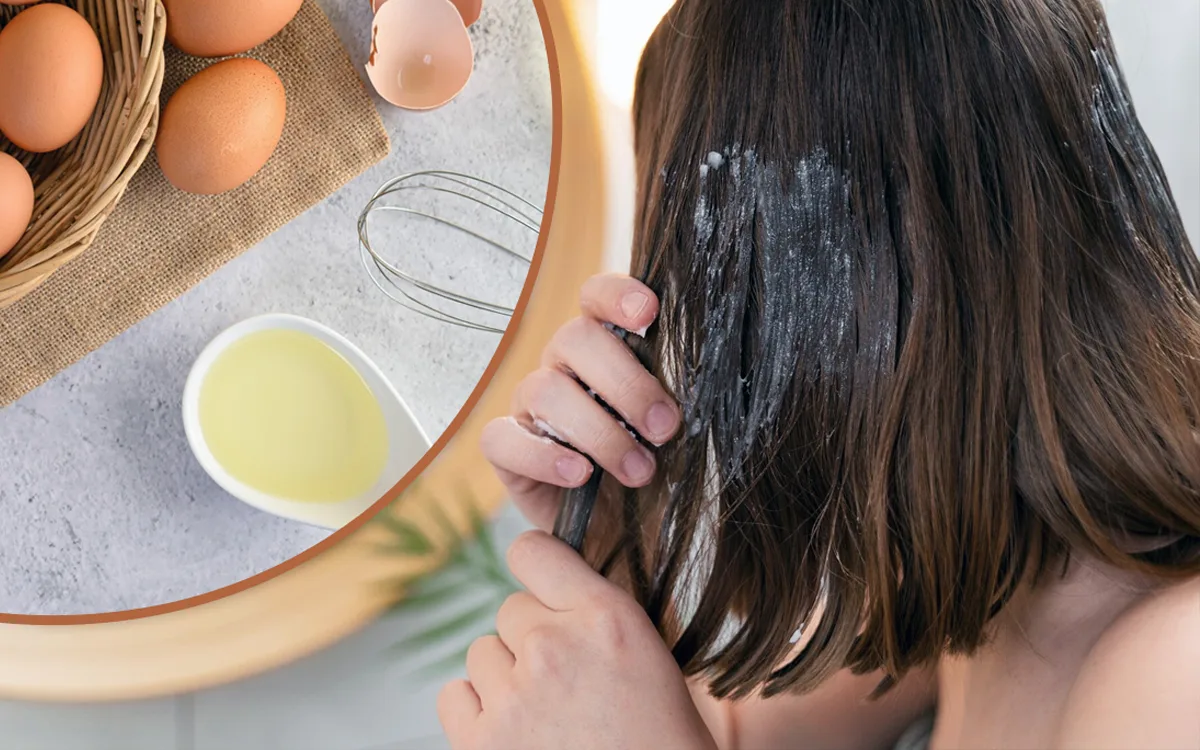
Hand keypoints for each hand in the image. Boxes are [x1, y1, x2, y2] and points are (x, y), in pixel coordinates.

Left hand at [437, 531, 717, 749]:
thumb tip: (551, 585)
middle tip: (568, 679)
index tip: (543, 586)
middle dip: (533, 638)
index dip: (536, 567)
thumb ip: (597, 610)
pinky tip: (514, 729)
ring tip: (547, 712)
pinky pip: (454, 696)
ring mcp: (513, 696)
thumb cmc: (659, 739)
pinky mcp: (481, 741)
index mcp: (605, 617)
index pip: (533, 551)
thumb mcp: (650, 652)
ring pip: (482, 652)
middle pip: (510, 610)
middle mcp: (553, 647)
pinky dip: (477, 711)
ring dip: (506, 676)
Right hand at [480, 273, 680, 530]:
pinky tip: (580, 475)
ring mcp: (531, 406)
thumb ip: (682, 395)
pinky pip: (502, 438)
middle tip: (666, 429)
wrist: (641, 539)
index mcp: (609, 346)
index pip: (596, 297)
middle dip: (626, 384)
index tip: (649, 313)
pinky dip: (542, 456)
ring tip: (640, 471)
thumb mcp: (687, 432)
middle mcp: (564, 366)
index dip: (617, 295)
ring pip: (544, 389)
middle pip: (573, 339)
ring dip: (598, 431)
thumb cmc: (668, 473)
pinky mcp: (508, 451)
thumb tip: (708, 369)